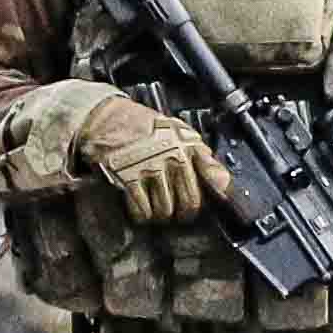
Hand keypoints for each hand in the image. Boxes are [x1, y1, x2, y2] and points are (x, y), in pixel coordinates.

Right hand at [78, 94, 232, 225]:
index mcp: (187, 146)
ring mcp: (149, 168)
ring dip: (160, 214)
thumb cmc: (145, 127)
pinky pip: (142, 210)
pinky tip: (141, 206)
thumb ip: (204, 159)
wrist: (108, 118)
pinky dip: (142, 214)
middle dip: (183, 212)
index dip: (218, 195)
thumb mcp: (181, 134)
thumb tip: (224, 183)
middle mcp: (171, 157)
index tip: (218, 204)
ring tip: (156, 204)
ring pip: (165, 210)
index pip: (211, 176)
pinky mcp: (127, 178)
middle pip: (189, 202)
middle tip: (177, 210)